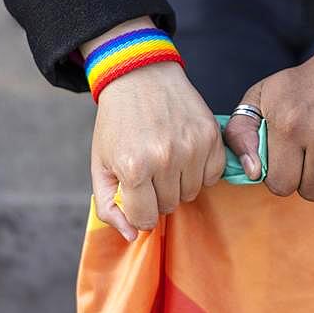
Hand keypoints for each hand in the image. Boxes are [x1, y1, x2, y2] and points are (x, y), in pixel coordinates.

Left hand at [84, 19, 223, 240]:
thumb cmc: (117, 122)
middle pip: (170, 207)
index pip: (145, 219)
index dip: (140, 211)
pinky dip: (201, 171)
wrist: (140, 76)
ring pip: (192, 193)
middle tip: (150, 171)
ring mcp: (192, 147)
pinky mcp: (211, 136)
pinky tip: (186, 154)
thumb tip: (132, 236)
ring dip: (179, 184)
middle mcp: (165, 159)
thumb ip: (108, 205)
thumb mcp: (100, 164)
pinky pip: (212, 176)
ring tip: (167, 160)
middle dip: (158, 195)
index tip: (137, 195)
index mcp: (133, 168)